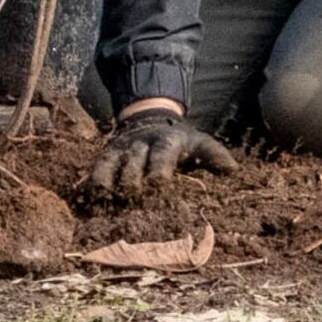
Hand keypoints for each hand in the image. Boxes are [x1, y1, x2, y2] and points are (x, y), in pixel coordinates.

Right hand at [90, 103, 237, 197]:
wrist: (150, 118)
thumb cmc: (180, 140)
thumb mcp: (199, 142)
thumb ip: (214, 156)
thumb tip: (233, 171)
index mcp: (166, 141)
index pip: (162, 155)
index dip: (159, 169)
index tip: (159, 185)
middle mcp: (140, 144)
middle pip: (133, 164)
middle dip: (132, 182)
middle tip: (132, 201)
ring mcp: (121, 150)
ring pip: (110, 166)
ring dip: (108, 185)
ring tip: (105, 203)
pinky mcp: (106, 156)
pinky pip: (95, 170)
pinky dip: (91, 185)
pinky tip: (88, 202)